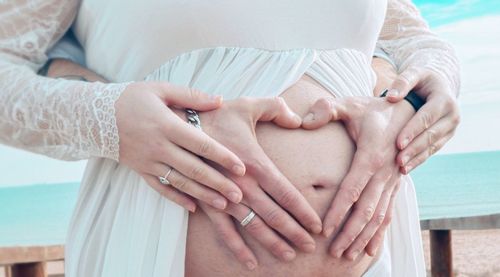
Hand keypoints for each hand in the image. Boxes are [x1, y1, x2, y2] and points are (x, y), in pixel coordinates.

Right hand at [116, 82, 246, 211]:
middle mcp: (158, 147)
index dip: (222, 156)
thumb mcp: (161, 90)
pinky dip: (177, 199)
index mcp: (166, 125)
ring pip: (180, 182)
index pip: (200, 144)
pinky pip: (161, 188)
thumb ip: (191, 96)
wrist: (94, 116)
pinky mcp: (140, 171)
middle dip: (218, 183)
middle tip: (240, 195)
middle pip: (193, 168)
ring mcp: (148, 162)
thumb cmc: (132, 98)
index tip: (241, 167)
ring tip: (224, 205)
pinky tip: (194, 207)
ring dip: (203, 194)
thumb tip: (219, 100)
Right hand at [200, 97, 322, 256]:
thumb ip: (276, 108)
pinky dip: (237, 248)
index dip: (303, 212)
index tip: (317, 227)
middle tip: (310, 248)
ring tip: (288, 256)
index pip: (286, 193)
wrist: (179, 126)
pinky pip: (224, 231)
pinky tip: (250, 262)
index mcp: (255, 163)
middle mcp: (243, 185)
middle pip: (274, 215)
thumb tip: (298, 119)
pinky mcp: (208, 203)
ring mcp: (225, 197)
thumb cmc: (216, 115)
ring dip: (271, 243)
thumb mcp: (248, 105)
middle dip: (294, 233)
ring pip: (253, 227)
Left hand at [302, 96, 414, 259]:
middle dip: (350, 233)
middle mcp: (385, 173)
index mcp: (371, 156)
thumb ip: (326, 109)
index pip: (352, 190)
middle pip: (366, 210)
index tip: (324, 230)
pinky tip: (371, 250)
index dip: (338, 211)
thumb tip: (304, 120)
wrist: (408, 111)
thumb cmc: (372, 109)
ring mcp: (392, 182)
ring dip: (364, 238)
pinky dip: (380, 233)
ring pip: (379, 216)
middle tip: (334, 252)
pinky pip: (389, 213)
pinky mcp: (395, 185)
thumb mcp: (350, 104)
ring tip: (348, 255)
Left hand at [384, 67, 459, 172]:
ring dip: (417, 158)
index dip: (413, 131)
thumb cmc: (421, 79)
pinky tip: (406, 168)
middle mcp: (452, 115)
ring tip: (401, 168)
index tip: (398, 143)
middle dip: (414, 149)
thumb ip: (402, 82)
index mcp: (445, 100)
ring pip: (433, 146)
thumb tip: (391, 97)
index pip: (427, 118)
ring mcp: (450, 128)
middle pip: (431, 135)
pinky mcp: (445, 137)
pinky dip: (419, 159)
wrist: (437, 85)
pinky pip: (432, 150)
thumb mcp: (414, 74)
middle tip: (398, 160)